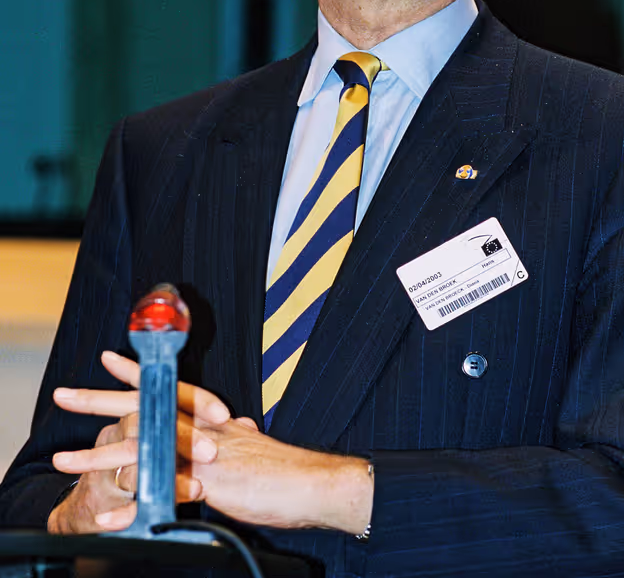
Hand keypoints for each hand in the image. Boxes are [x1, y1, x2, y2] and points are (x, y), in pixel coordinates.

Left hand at [49, 351, 372, 536]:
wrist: (312, 483)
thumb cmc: (285, 469)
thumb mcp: (251, 446)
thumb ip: (235, 437)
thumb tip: (235, 428)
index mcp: (210, 418)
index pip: (168, 386)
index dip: (138, 371)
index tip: (109, 358)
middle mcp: (201, 428)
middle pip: (142, 407)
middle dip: (99, 400)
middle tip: (63, 395)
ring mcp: (201, 453)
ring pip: (139, 447)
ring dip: (95, 455)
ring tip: (63, 461)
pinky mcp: (206, 483)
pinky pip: (159, 492)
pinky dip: (130, 505)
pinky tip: (107, 513)